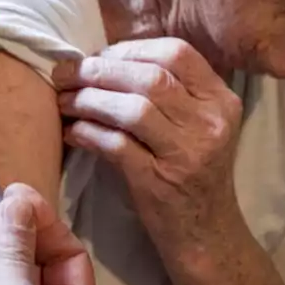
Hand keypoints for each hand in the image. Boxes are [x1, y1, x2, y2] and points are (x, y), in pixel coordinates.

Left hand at [52, 39, 241, 241]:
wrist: (205, 234)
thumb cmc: (191, 173)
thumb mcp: (197, 126)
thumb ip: (170, 92)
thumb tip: (104, 60)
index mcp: (220, 101)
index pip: (176, 53)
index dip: (130, 50)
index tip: (98, 57)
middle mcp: (210, 123)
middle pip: (149, 78)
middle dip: (99, 71)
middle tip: (65, 73)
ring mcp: (188, 153)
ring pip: (132, 109)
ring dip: (89, 100)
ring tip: (64, 100)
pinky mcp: (161, 182)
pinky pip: (116, 146)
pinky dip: (88, 133)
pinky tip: (71, 132)